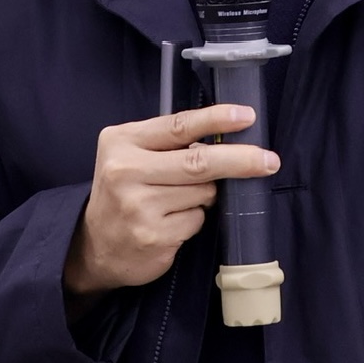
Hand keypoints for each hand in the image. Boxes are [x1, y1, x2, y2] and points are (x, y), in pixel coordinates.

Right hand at [63, 104, 279, 295]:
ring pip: (203, 192)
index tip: (247, 116)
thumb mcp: (132, 155)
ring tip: (179, 200)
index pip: (178, 126)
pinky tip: (172, 222)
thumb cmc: (124, 192)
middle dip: (240, 160)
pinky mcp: (153, 236)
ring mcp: (138, 207)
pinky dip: (195, 219)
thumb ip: (169, 144)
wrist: (95, 245)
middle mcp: (125, 171)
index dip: (216, 119)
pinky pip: (197, 220)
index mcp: (121, 142)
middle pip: (198, 161)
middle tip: (269, 160)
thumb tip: (228, 136)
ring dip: (206, 195)